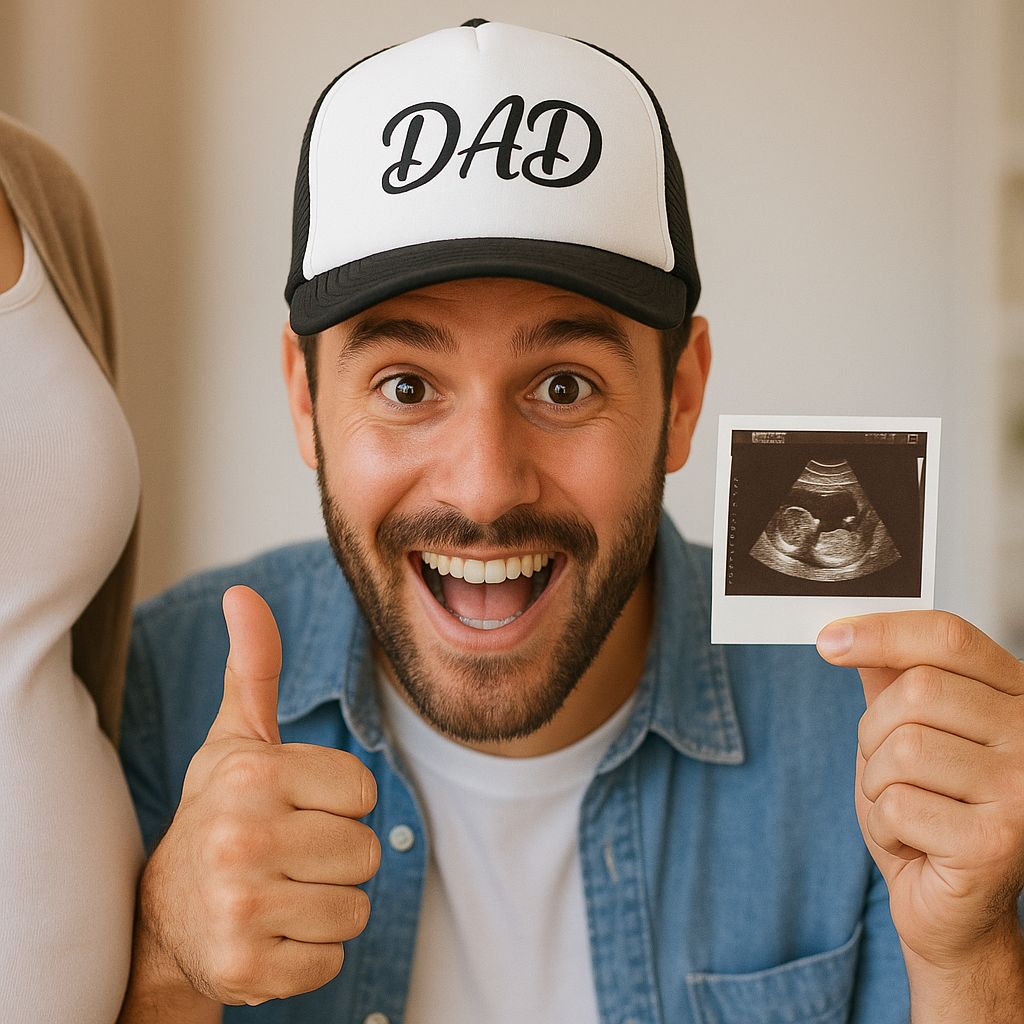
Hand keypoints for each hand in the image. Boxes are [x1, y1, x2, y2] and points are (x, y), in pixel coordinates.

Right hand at [136, 586, 380, 1005]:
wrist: (168, 912)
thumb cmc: (221, 811)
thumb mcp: (237, 739)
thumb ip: (253, 668)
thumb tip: (243, 593)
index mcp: (251, 774)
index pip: (363, 792)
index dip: (337, 804)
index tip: (294, 809)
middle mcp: (239, 839)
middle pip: (366, 852)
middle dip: (337, 857)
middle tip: (287, 854)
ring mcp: (240, 908)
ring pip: (355, 909)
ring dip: (327, 905)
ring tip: (280, 891)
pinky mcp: (246, 970)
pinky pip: (332, 960)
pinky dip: (310, 953)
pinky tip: (271, 932)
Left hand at [817, 610, 1023, 969]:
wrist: (955, 909)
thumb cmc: (933, 817)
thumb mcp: (907, 735)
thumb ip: (891, 682)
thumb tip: (852, 631)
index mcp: (1014, 698)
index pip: (949, 637)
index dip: (882, 632)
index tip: (830, 640)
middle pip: (916, 691)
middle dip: (873, 733)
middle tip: (890, 772)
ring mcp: (1022, 790)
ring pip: (901, 749)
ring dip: (877, 785)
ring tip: (907, 811)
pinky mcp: (997, 842)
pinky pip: (898, 806)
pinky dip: (885, 828)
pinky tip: (915, 844)